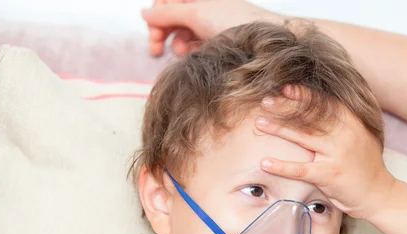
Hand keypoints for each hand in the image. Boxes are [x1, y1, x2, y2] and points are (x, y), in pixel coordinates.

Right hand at [142, 0, 281, 56]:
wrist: (262, 41)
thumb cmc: (233, 21)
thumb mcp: (195, 14)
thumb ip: (167, 14)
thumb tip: (144, 13)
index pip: (166, 2)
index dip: (156, 17)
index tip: (154, 34)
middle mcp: (202, 5)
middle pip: (171, 17)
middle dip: (163, 32)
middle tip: (156, 50)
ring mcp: (208, 21)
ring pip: (182, 31)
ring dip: (178, 42)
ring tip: (183, 52)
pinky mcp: (215, 37)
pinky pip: (195, 42)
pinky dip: (191, 48)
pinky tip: (194, 54)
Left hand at [255, 86, 395, 219]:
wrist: (379, 194)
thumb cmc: (365, 166)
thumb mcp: (359, 137)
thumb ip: (342, 123)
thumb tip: (318, 108)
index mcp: (351, 123)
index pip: (324, 103)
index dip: (304, 94)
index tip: (285, 88)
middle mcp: (345, 134)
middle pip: (309, 117)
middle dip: (285, 107)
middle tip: (265, 101)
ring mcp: (337, 154)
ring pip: (303, 137)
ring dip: (278, 128)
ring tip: (259, 123)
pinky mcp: (330, 175)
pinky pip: (301, 169)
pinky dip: (282, 166)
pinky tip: (265, 162)